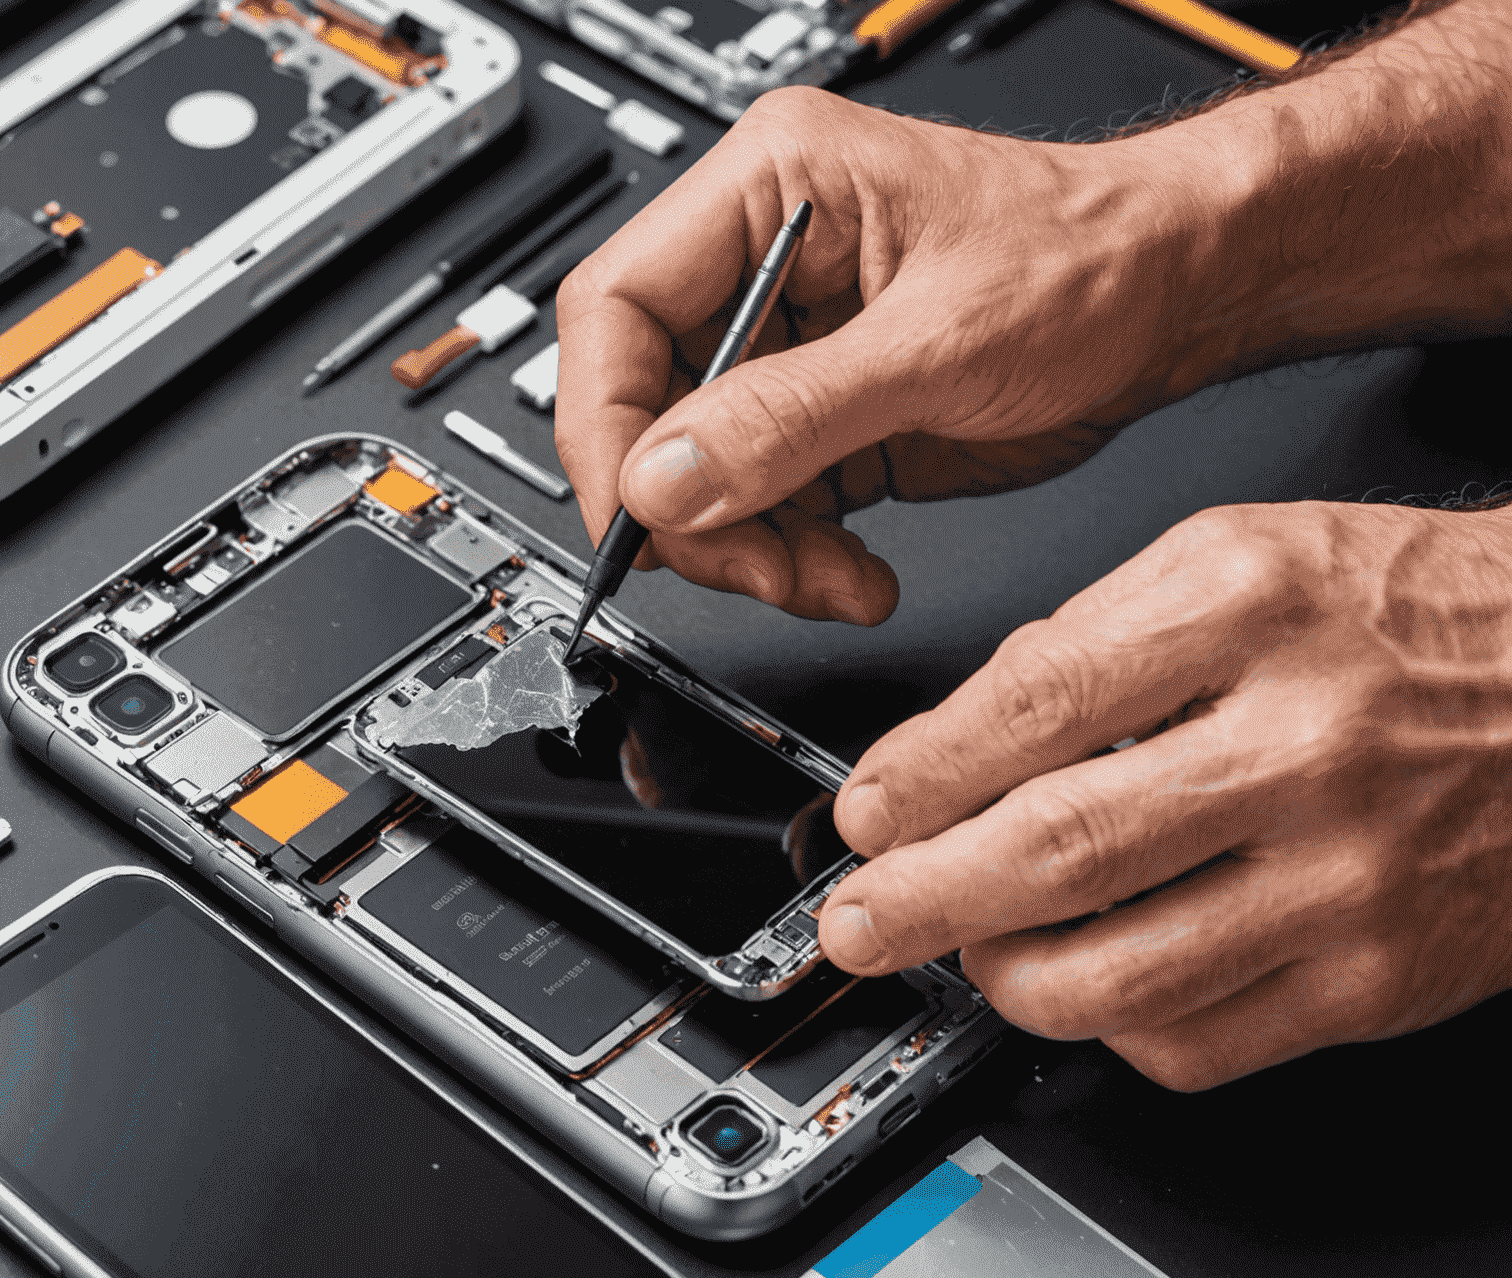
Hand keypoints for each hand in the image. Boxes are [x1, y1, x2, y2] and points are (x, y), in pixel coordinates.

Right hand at [555, 87, 1216, 622]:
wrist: (1178, 299)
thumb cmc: (1091, 257)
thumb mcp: (937, 342)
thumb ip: (791, 416)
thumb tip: (666, 479)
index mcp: (769, 190)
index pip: (616, 309)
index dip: (607, 423)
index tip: (638, 513)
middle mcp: (765, 272)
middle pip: (652, 411)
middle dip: (696, 510)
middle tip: (752, 565)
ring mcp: (792, 356)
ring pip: (706, 480)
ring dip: (755, 552)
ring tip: (828, 580)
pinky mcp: (827, 425)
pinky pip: (769, 512)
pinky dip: (798, 564)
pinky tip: (853, 578)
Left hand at [817, 498, 1511, 1088]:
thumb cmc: (1408, 618)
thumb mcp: (1246, 561)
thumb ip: (1093, 646)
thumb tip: (952, 749)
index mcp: (1249, 608)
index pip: (1036, 703)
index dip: (921, 774)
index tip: (866, 813)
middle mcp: (1302, 742)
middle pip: (1057, 848)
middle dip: (921, 898)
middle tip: (858, 921)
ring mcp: (1346, 874)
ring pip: (1115, 974)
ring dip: (1002, 979)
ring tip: (967, 955)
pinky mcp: (1377, 978)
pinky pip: (1197, 1042)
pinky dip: (1112, 1026)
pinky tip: (1093, 984)